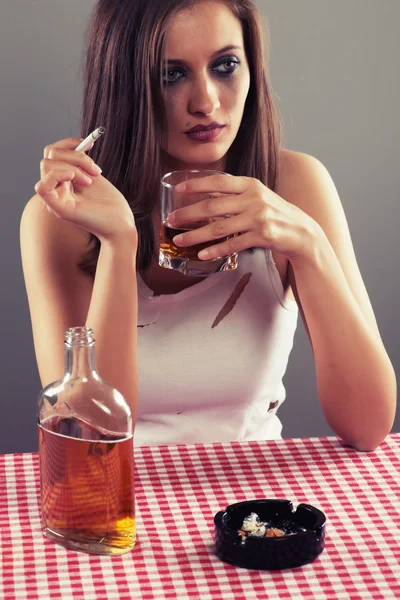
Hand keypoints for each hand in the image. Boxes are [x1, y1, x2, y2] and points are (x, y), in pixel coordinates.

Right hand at [34, 138, 136, 243]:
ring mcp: (54, 200)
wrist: (121, 224)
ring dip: (73, 166)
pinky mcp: (58, 209)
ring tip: (91, 180)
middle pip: (49, 156)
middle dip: (75, 156)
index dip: (68, 144)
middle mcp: (55, 190)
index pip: (52, 153)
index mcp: (62, 182)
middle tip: (96, 171)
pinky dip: (59, 175)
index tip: (89, 145)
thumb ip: (80, 163)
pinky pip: (42, 186)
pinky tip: (79, 180)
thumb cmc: (111, 204)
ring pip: (47, 165)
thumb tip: (79, 144)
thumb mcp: (93, 176)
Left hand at [167, 175, 319, 261]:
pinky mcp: (262, 236)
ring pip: (219, 227)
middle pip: (212, 206)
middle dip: (188, 214)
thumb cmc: (275, 213)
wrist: (302, 232)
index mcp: (250, 185)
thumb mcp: (257, 197)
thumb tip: (205, 196)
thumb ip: (235, 195)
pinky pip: (232, 244)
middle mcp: (254, 198)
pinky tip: (202, 254)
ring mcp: (258, 218)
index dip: (196, 184)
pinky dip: (215, 250)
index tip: (178, 189)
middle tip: (170, 220)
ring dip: (195, 235)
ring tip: (179, 240)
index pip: (218, 181)